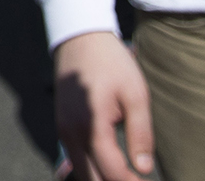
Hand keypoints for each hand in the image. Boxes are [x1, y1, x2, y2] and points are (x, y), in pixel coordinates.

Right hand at [53, 30, 155, 179]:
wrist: (80, 38)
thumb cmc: (111, 63)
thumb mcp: (135, 94)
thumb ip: (140, 134)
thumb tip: (143, 169)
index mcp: (91, 125)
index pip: (112, 172)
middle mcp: (70, 133)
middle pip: (92, 179)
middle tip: (137, 179)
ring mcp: (63, 131)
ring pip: (82, 172)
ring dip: (103, 178)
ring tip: (128, 176)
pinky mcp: (62, 127)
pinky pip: (76, 159)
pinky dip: (93, 168)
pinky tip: (112, 165)